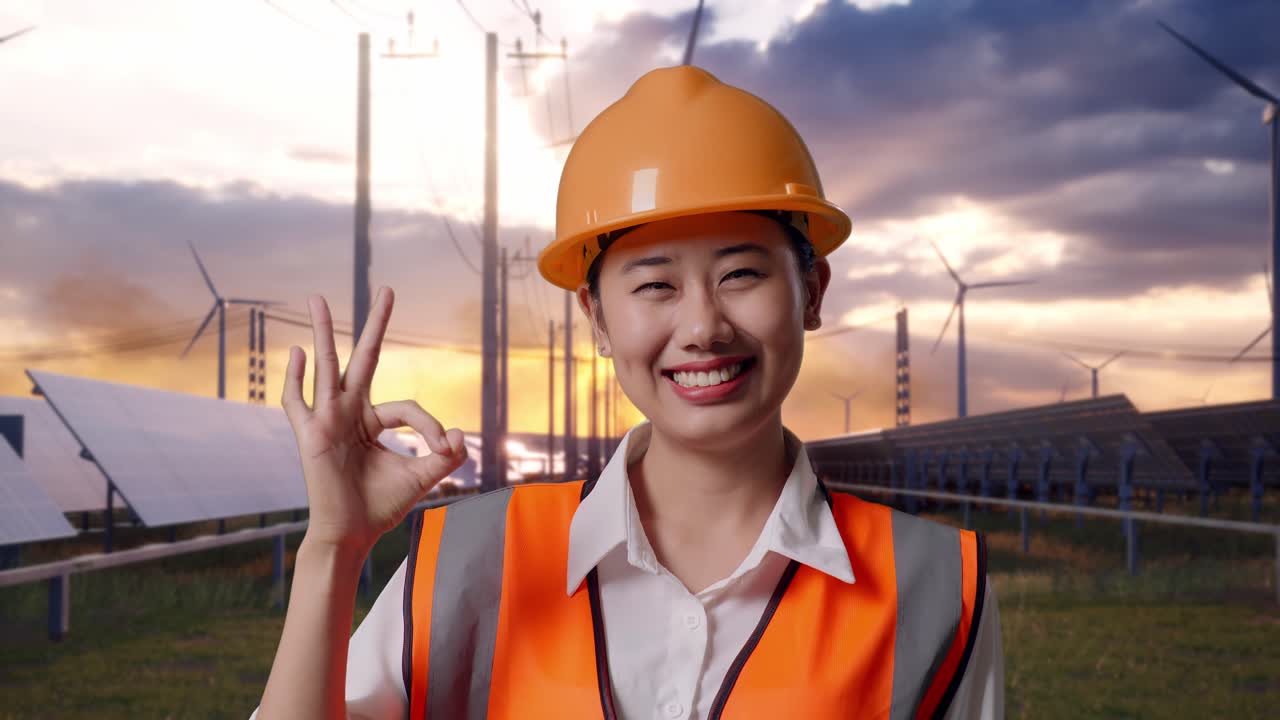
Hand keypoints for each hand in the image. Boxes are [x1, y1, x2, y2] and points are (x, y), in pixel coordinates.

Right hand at [282, 287, 467, 555]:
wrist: (353, 535)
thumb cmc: (381, 505)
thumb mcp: (421, 477)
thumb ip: (444, 457)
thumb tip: (461, 436)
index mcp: (373, 420)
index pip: (407, 408)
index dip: (430, 426)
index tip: (443, 448)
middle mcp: (350, 412)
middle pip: (364, 359)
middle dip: (376, 325)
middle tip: (388, 289)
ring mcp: (328, 420)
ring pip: (327, 367)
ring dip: (323, 332)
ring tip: (318, 298)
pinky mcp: (311, 435)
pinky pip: (296, 402)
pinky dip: (295, 378)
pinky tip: (297, 352)